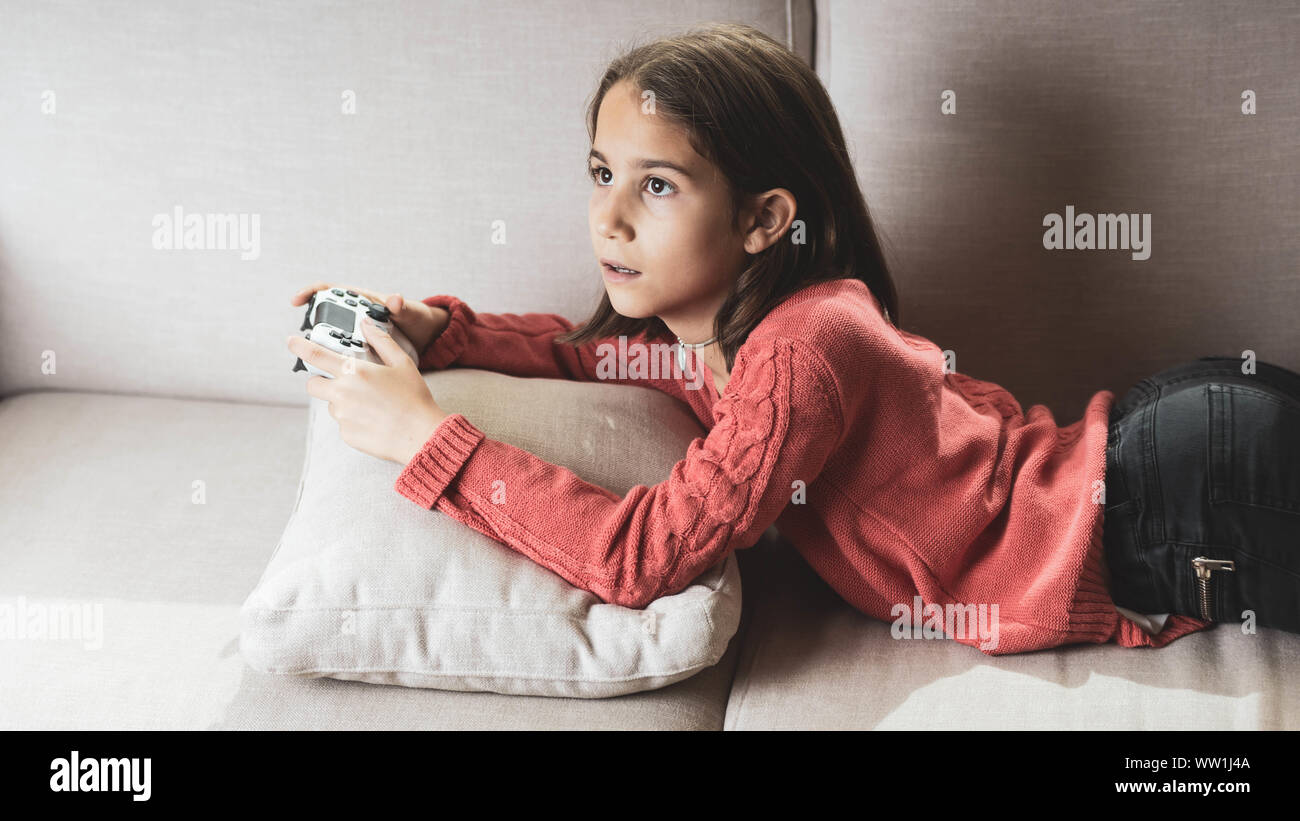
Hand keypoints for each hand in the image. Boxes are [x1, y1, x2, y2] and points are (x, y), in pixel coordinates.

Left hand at [287, 317, 449, 464]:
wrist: (421, 435)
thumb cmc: (414, 397)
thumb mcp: (402, 363)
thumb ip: (381, 341)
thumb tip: (366, 324)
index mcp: (354, 371)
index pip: (316, 355)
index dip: (300, 346)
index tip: (291, 341)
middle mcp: (342, 393)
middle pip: (313, 384)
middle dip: (320, 381)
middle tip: (341, 383)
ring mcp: (342, 416)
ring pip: (332, 405)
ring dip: (344, 402)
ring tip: (372, 406)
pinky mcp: (346, 434)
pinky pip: (343, 423)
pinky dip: (354, 420)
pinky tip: (375, 421)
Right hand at [290, 281, 451, 354]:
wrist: (430, 340)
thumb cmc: (418, 320)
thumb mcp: (411, 313)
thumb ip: (401, 307)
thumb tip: (394, 299)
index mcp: (362, 301)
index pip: (329, 291)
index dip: (311, 293)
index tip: (297, 301)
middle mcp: (355, 318)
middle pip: (324, 321)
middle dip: (313, 331)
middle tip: (307, 344)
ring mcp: (356, 336)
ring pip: (331, 342)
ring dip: (323, 352)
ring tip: (319, 365)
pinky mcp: (361, 353)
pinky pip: (343, 358)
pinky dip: (338, 366)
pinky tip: (335, 378)